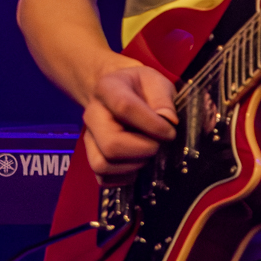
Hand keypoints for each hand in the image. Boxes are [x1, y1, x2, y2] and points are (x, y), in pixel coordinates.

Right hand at [82, 56, 177, 181]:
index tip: (170, 132)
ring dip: (134, 165)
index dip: (151, 124)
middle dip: (143, 150)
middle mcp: (92, 115)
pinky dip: (124, 177)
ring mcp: (90, 138)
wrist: (120, 92)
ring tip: (149, 153)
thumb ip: (164, 99)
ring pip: (103, 164)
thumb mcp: (157, 81)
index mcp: (107, 88)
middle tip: (159, 144)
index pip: (124, 107)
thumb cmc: (141, 87)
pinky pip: (103, 178)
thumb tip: (169, 122)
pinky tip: (139, 163)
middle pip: (111, 144)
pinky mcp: (92, 157)